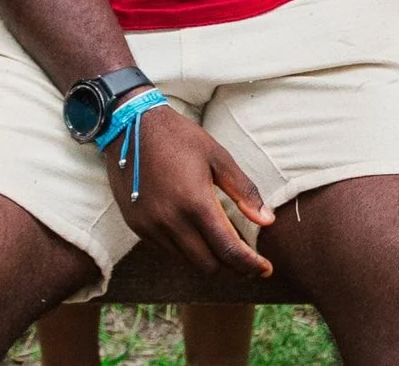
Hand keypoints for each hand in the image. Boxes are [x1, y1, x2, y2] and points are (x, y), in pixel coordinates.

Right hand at [107, 105, 277, 279]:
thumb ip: (244, 191)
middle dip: (231, 266)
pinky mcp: (137, 226)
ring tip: (223, 244)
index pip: (228, 250)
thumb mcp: (218, 156)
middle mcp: (171, 221)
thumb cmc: (180, 138)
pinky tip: (195, 231)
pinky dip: (186, 248)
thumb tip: (267, 221)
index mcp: (195, 203)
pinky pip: (168, 249)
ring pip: (187, 260)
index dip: (250, 265)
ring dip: (208, 258)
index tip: (266, 270)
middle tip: (247, 258)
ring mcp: (151, 227)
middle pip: (208, 265)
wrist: (130, 127)